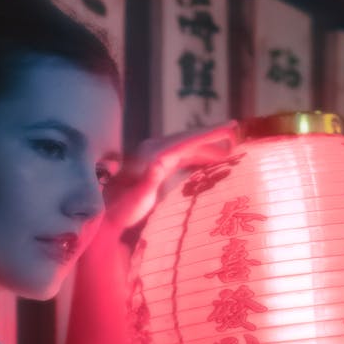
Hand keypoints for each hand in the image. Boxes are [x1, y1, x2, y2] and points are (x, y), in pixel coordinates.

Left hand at [103, 120, 240, 231]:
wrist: (107, 215)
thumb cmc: (123, 211)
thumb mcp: (137, 198)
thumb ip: (149, 181)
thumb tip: (160, 164)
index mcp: (154, 156)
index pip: (187, 141)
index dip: (209, 134)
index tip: (230, 128)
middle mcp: (153, 151)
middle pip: (188, 139)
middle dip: (212, 136)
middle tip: (235, 132)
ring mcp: (153, 156)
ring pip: (185, 146)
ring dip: (206, 148)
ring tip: (227, 152)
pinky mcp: (154, 164)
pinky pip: (181, 155)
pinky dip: (196, 156)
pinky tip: (207, 163)